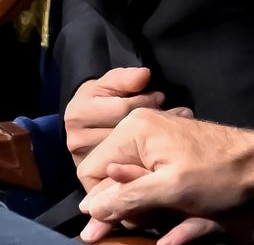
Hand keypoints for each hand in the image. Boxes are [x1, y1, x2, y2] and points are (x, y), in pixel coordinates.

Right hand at [65, 67, 190, 165]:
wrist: (87, 119)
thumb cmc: (104, 96)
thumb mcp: (113, 81)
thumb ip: (127, 78)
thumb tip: (144, 76)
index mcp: (80, 113)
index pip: (123, 109)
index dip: (145, 101)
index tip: (160, 97)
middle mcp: (78, 139)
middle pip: (124, 134)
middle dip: (151, 123)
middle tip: (175, 113)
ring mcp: (84, 160)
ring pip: (127, 154)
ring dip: (151, 142)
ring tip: (170, 127)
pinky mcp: (91, 177)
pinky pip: (123, 171)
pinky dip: (144, 160)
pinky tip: (160, 148)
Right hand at [77, 109, 253, 232]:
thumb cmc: (217, 174)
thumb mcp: (169, 190)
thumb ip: (125, 198)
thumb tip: (88, 211)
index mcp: (134, 130)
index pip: (92, 172)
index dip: (105, 203)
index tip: (129, 218)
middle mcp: (139, 127)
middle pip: (109, 178)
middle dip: (125, 205)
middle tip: (153, 217)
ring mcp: (154, 137)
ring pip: (127, 182)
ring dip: (140, 205)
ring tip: (165, 212)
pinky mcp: (166, 149)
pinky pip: (144, 178)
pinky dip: (152, 196)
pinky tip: (169, 209)